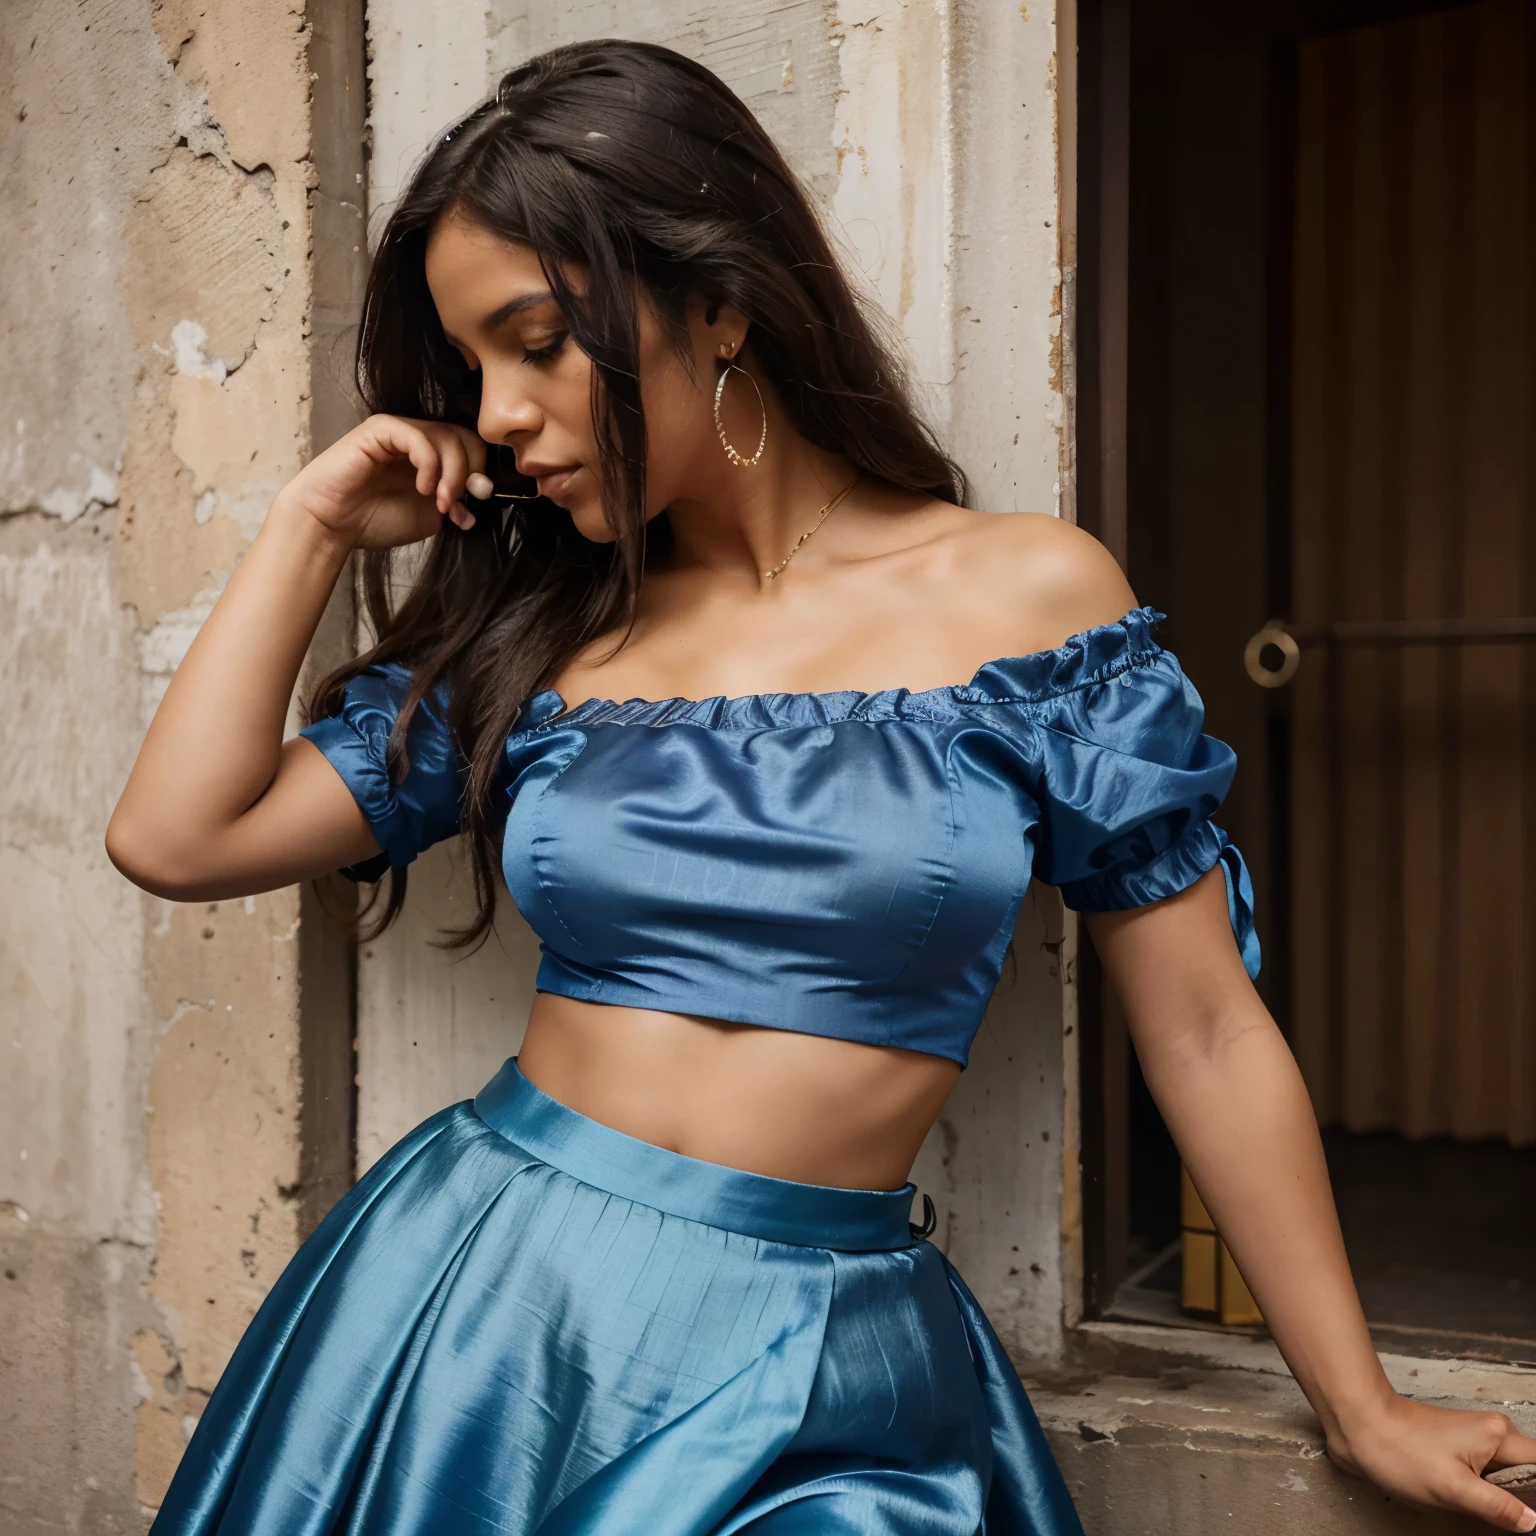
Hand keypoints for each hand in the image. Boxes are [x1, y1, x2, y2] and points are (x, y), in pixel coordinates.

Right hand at [274, 414, 492, 550]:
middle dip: (469, 472)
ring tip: (438, 501)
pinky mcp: (380, 429)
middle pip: (464, 438)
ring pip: (446, 436)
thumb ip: (456, 502)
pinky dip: (429, 463)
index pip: (471, 448)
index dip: (479, 472)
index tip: (476, 501)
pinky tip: (422, 487)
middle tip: (454, 502)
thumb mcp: (429, 516)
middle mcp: (417, 440)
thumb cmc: (374, 520)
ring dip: (452, 473)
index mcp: (430, 458)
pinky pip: (418, 436)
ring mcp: (399, 432)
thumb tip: (482, 492)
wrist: (333, 525)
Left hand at [1331, 1394, 1535, 1529]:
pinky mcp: (1455, 1448)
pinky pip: (1484, 1473)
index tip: (1533, 1516)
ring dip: (1503, 1498)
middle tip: (1510, 1522)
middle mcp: (1491, 1432)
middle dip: (1526, 1498)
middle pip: (1528, 1471)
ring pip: (1506, 1475)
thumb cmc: (1400, 1451)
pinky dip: (1485, 1491)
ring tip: (1491, 1517)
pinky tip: (1474, 1506)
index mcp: (1499, 1436)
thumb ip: (1498, 1507)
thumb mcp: (1453, 1488)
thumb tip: (1533, 1522)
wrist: (1356, 1424)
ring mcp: (1473, 1439)